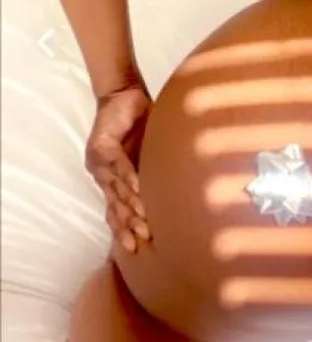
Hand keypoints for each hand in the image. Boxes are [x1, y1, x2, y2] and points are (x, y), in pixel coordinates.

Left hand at [86, 83, 151, 252]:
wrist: (123, 92)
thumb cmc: (139, 121)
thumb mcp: (149, 149)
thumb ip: (155, 167)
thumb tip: (181, 185)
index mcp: (113, 178)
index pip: (116, 209)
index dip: (124, 228)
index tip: (136, 248)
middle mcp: (103, 175)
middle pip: (114, 205)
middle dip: (128, 225)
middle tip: (141, 242)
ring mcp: (99, 162)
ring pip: (115, 190)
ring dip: (130, 207)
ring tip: (143, 222)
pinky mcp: (101, 146)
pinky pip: (117, 166)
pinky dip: (128, 179)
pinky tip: (139, 192)